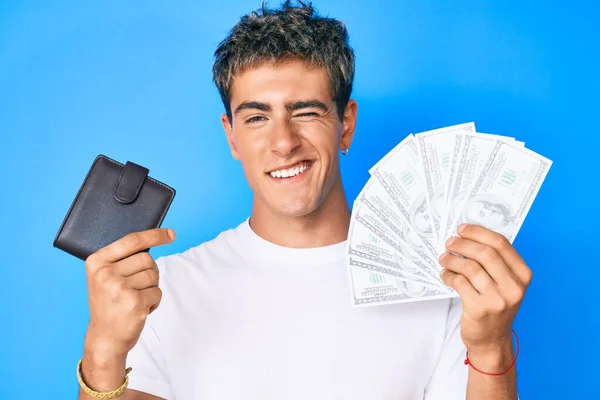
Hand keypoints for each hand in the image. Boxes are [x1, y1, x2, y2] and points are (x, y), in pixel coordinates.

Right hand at [83, 228, 175, 357]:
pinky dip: (154, 302)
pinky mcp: (134, 302)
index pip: (132, 241)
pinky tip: (138, 310)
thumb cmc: (109, 305)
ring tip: (133, 301)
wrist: (105, 338)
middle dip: (149, 273)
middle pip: (147, 259)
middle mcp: (105, 273)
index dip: (154, 235)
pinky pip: (157, 292)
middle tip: (135, 289)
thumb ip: (122, 259)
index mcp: (96, 262)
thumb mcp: (105, 277)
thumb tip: (155, 239)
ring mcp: (119, 287)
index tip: (171, 234)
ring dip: (150, 289)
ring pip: (154, 275)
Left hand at [439, 224, 531, 353]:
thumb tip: (468, 236)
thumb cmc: (495, 306)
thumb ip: (494, 261)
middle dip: (463, 244)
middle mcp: (514, 287)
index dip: (478, 232)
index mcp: (523, 275)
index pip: (500, 243)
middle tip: (449, 243)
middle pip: (485, 253)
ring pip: (470, 267)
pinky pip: (459, 282)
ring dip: (452, 260)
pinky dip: (448, 275)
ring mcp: (498, 299)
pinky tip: (445, 275)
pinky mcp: (480, 309)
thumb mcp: (504, 283)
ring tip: (444, 259)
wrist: (492, 340)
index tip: (462, 229)